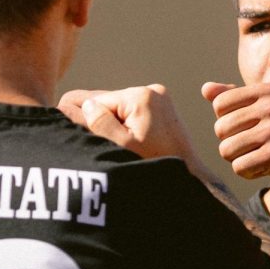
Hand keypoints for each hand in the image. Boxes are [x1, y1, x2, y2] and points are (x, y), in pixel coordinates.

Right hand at [58, 85, 202, 170]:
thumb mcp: (122, 147)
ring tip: (124, 149)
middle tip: (108, 147)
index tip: (87, 141)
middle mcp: (152, 90)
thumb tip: (78, 105)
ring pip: (120, 109)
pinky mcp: (163, 109)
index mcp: (140, 96)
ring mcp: (160, 98)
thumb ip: (97, 124)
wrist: (191, 178)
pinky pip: (133, 113)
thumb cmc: (155, 166)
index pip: (95, 101)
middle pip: (108, 103)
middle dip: (101, 123)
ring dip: (114, 127)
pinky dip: (127, 127)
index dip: (87, 122)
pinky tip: (133, 145)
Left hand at [202, 81, 269, 199]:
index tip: (249, 128)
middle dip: (231, 144)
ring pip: (227, 150)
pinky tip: (267, 168)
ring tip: (260, 156)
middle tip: (256, 147)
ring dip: (239, 159)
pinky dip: (248, 173)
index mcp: (267, 90)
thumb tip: (205, 88)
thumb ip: (233, 99)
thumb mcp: (260, 113)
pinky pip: (239, 167)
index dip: (227, 122)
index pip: (220, 105)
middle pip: (221, 128)